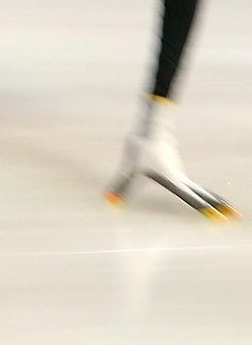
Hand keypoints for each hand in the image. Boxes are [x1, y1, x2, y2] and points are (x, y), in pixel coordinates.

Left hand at [106, 96, 238, 219]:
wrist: (151, 124)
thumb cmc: (142, 147)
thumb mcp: (128, 169)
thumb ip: (120, 187)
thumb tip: (109, 202)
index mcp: (175, 181)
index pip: (195, 201)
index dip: (208, 211)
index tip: (225, 220)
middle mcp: (181, 178)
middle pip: (204, 195)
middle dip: (219, 205)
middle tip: (236, 217)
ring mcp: (179, 171)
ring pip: (196, 189)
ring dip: (209, 200)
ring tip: (225, 210)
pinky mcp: (173, 166)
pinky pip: (186, 183)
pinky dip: (198, 192)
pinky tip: (199, 194)